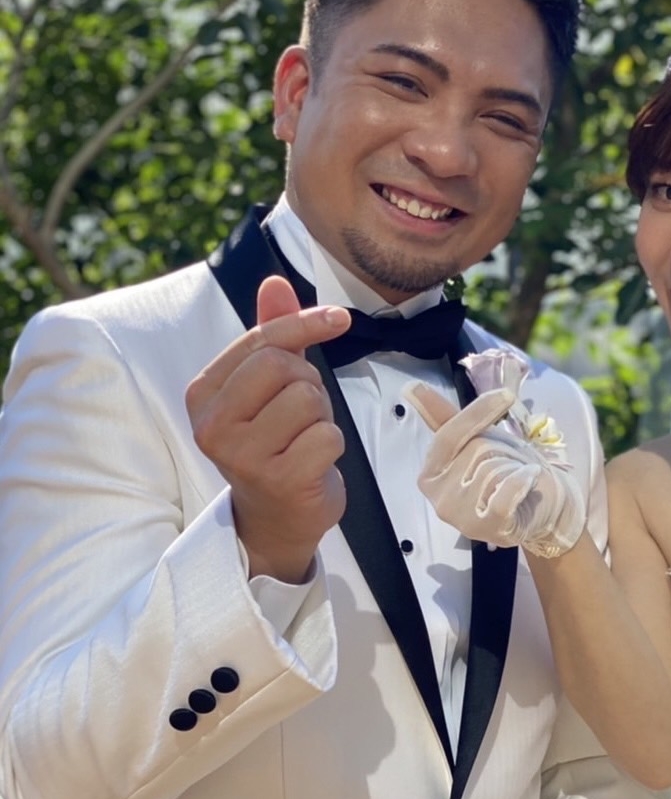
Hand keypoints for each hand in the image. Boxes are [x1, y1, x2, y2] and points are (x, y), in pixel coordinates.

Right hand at [186, 276, 349, 582]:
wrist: (277, 517)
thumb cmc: (274, 443)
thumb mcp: (267, 386)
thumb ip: (272, 334)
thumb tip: (276, 282)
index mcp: (203, 394)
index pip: (261, 341)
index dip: (305, 323)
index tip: (339, 318)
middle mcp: (213, 425)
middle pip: (283, 366)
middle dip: (308, 382)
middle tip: (302, 411)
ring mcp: (243, 456)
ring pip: (308, 399)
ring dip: (321, 415)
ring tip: (304, 438)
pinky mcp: (279, 480)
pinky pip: (327, 436)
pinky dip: (332, 444)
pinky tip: (313, 462)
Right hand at [406, 384, 585, 558]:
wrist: (543, 507)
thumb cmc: (507, 472)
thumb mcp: (476, 439)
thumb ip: (443, 417)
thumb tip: (411, 387)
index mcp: (430, 474)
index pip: (448, 435)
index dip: (477, 412)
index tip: (506, 395)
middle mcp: (439, 498)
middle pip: (475, 451)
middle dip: (503, 450)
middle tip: (512, 464)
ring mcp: (462, 518)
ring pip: (493, 470)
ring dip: (516, 467)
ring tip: (520, 479)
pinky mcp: (489, 529)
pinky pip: (505, 493)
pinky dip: (523, 480)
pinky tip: (530, 479)